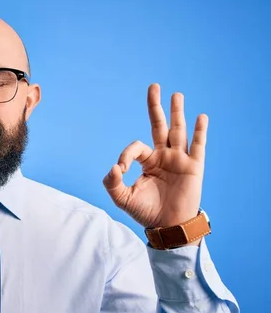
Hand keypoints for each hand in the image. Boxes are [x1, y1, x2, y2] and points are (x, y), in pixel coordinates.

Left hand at [103, 83, 206, 228]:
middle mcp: (164, 156)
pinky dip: (199, 132)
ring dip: (177, 113)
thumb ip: (112, 184)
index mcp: (147, 161)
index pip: (136, 147)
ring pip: (178, 131)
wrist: (168, 226)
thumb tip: (113, 167)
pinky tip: (200, 117)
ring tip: (176, 95)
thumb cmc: (146, 212)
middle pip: (159, 126)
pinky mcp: (194, 167)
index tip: (120, 170)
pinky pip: (197, 146)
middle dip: (156, 107)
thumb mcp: (123, 199)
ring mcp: (179, 160)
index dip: (125, 155)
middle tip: (154, 86)